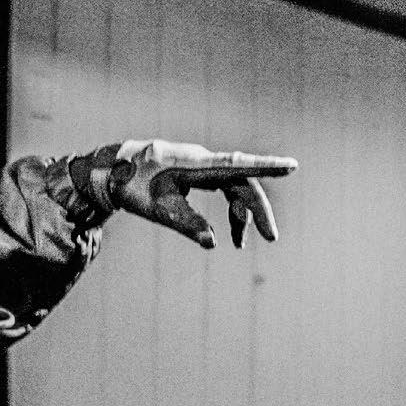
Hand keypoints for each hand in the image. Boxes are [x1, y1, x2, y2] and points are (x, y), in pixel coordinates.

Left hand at [75, 140, 296, 248]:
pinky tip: (229, 232)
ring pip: (234, 187)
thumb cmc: (134, 187)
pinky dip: (229, 210)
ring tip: (240, 244)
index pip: (237, 164)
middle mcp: (204, 161)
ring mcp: (203, 166)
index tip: (291, 166)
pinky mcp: (199, 173)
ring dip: (241, 214)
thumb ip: (186, 224)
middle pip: (242, 182)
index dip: (265, 166)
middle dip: (257, 210)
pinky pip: (224, 189)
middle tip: (271, 237)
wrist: (113, 170)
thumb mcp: (158, 210)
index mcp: (196, 165)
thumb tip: (212, 242)